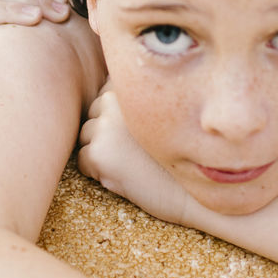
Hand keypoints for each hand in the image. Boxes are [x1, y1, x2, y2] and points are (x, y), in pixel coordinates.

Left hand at [78, 85, 191, 226]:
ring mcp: (105, 126)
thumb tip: (104, 93)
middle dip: (107, 132)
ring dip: (102, 150)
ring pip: (86, 136)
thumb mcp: (159, 115)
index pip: (106, 95)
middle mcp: (115, 100)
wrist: (194, 191)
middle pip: (94, 114)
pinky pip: (83, 161)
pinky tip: (124, 175)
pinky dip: (96, 171)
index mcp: (132, 86)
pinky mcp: (98, 153)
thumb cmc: (180, 153)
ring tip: (133, 162)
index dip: (121, 117)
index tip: (141, 131)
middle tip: (137, 150)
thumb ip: (136, 101)